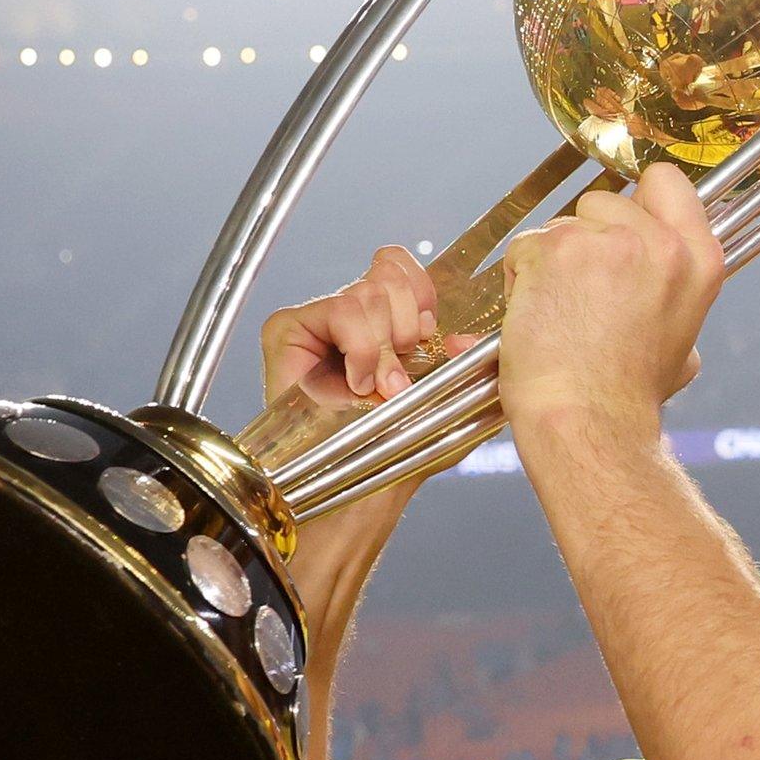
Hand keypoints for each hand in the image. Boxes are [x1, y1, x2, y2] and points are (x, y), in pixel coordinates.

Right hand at [254, 247, 473, 633]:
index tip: (429, 339)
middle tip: (400, 376)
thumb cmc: (398, 455)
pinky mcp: (289, 330)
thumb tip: (467, 337)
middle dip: (408, 326)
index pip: (401, 267)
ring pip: (367, 293)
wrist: (357, 492)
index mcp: (386, 322)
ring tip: (380, 390)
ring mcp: (319, 322)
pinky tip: (358, 383)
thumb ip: (469, 365)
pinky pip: (339, 310)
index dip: (422, 295)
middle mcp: (352, 317)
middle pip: (388, 273)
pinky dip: (360, 348)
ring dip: (384, 348)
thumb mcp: (451, 404)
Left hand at [495, 162, 723, 435]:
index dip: (636, 199)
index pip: (666, 182)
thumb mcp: (681, 343)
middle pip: (604, 200)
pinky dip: (520, 280)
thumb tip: (660, 292)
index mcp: (698, 259)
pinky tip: (536, 317)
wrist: (590, 422)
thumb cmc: (627, 397)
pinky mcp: (555, 250)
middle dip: (585, 238)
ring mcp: (606, 241)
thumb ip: (672, 296)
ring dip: (549, 262)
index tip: (619, 227)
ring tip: (560, 315)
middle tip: (583, 294)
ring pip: (559, 224)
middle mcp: (659, 242)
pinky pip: (524, 246)